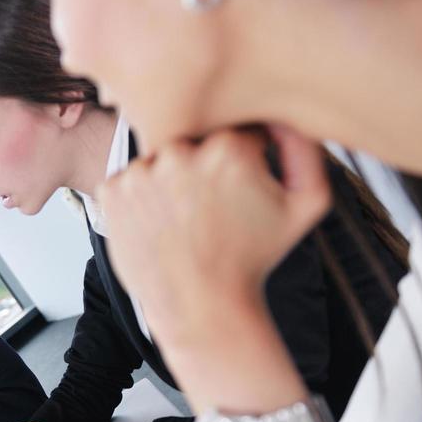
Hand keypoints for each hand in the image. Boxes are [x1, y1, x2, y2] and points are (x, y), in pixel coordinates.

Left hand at [97, 125, 330, 352]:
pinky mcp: (112, 192)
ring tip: (184, 218)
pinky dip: (140, 197)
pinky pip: (128, 178)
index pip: (235, 131)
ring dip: (169, 180)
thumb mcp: (306, 205)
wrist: (201, 306)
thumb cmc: (253, 259)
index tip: (239, 188)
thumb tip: (289, 115)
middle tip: (210, 208)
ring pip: (159, 159)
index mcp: (228, 148)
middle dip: (203, 167)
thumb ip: (309, 151)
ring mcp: (142, 172)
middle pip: (194, 141)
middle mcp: (180, 153)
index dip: (241, 160)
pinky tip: (160, 223)